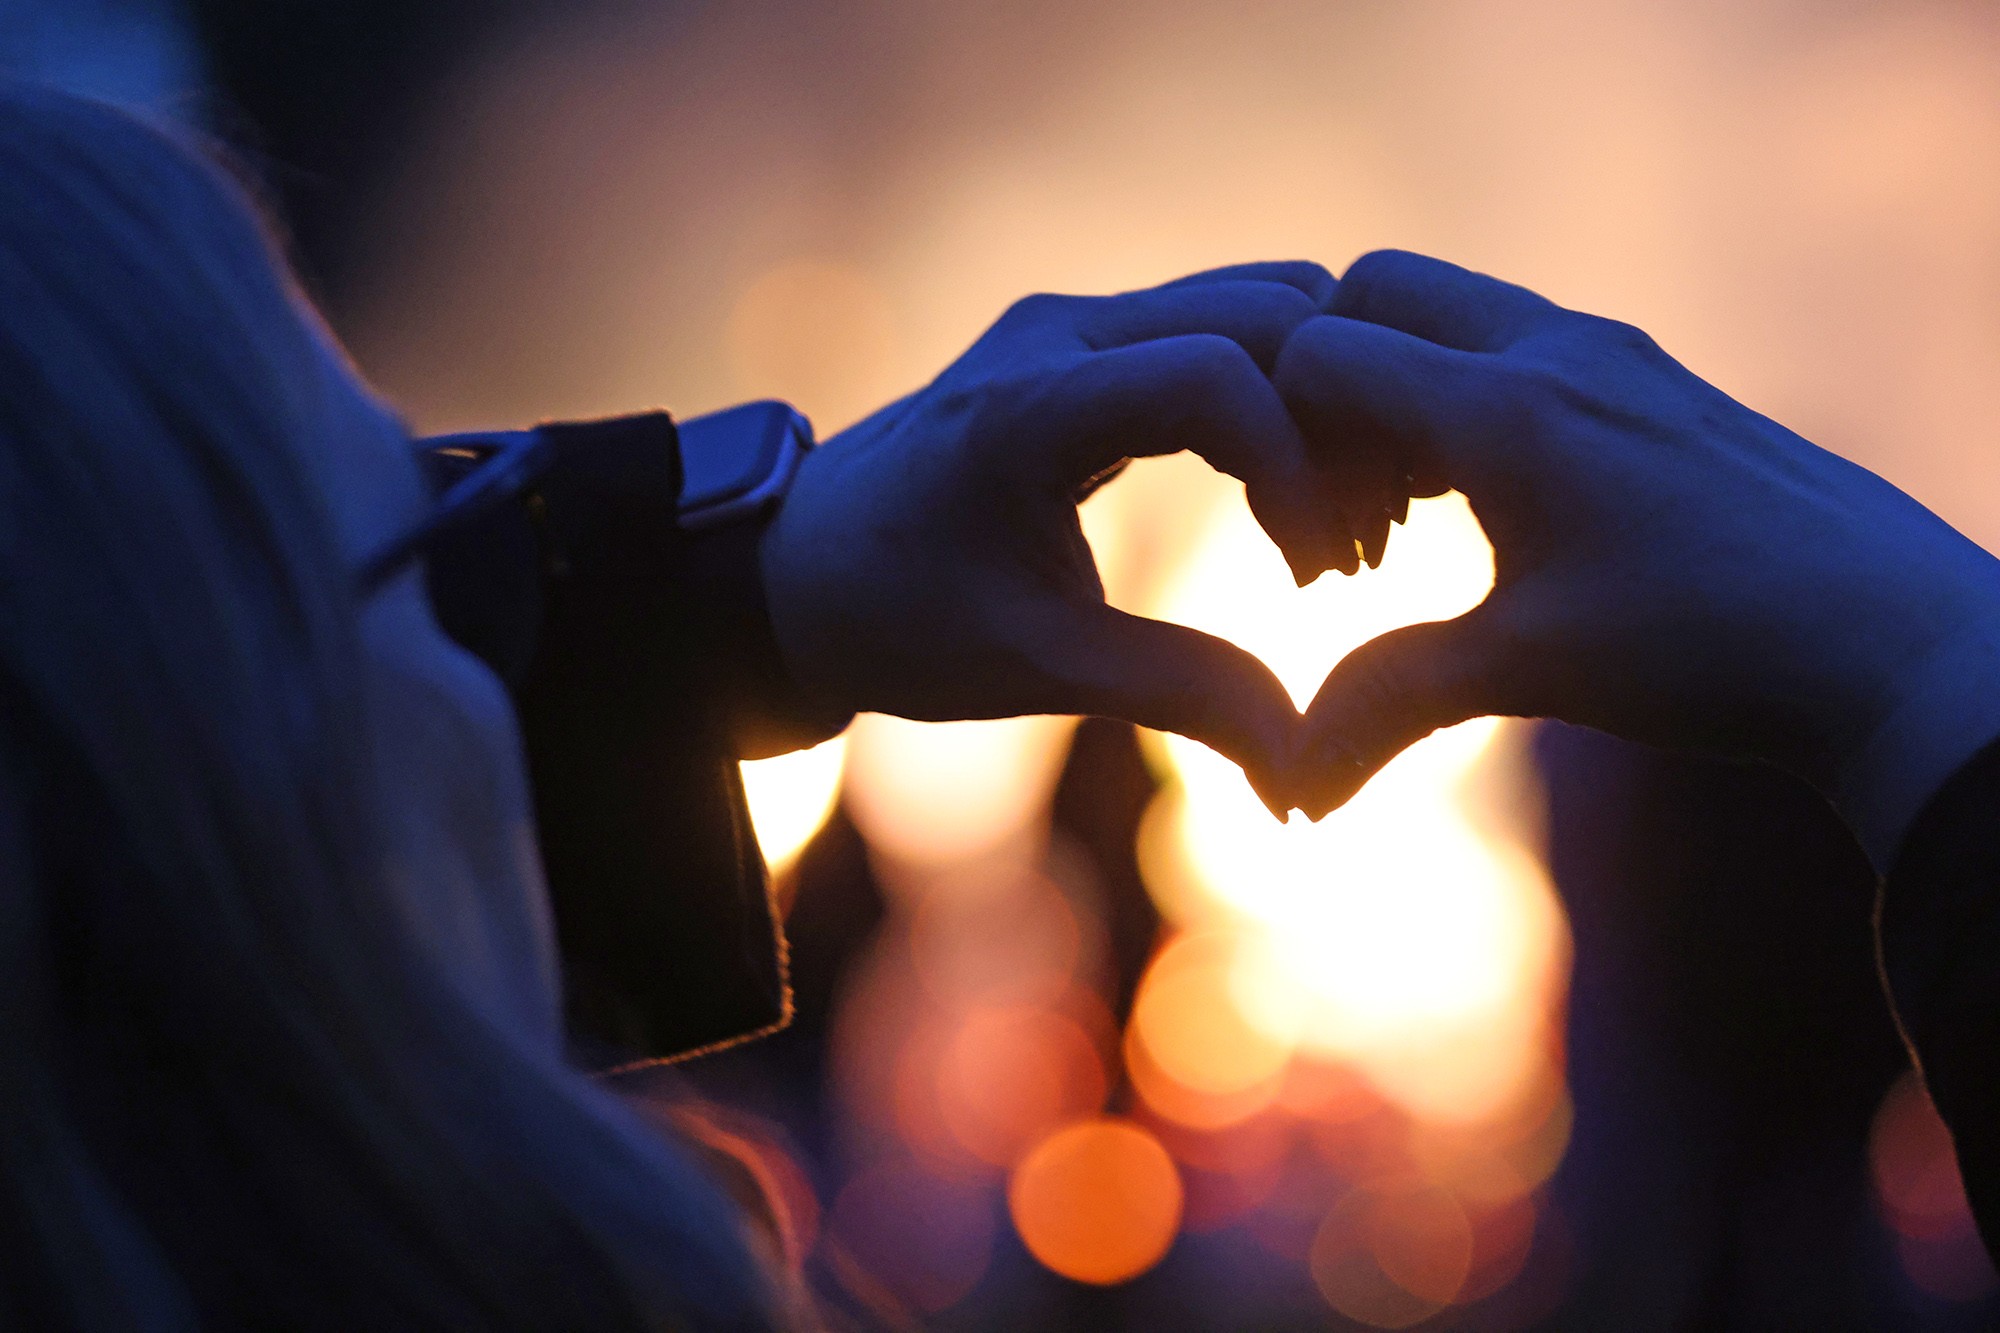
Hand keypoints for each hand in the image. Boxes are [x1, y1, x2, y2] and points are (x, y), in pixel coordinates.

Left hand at [759, 262, 1358, 812]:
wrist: (799, 575)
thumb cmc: (896, 623)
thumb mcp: (1036, 666)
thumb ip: (1178, 693)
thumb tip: (1303, 765)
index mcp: (1030, 404)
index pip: (1219, 374)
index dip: (1300, 468)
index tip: (1321, 574)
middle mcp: (1058, 332)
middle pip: (1263, 312)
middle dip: (1336, 424)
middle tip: (1357, 554)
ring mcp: (1074, 325)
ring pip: (1254, 304)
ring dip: (1320, 401)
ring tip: (1335, 528)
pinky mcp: (1088, 344)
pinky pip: (1218, 329)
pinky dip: (1279, 396)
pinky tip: (1294, 496)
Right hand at [1280, 250, 1999, 865]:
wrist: (1895, 641)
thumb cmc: (1711, 648)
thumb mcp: (1529, 671)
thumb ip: (1385, 704)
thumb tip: (1292, 788)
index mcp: (1507, 406)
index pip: (1321, 350)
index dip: (1283, 444)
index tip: (1326, 554)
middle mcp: (1554, 350)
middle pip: (1375, 290)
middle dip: (1327, 389)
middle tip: (1354, 513)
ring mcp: (1610, 354)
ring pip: (1450, 313)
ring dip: (1400, 396)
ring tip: (1416, 525)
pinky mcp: (1649, 382)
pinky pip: (1515, 346)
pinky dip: (1467, 403)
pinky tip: (1496, 512)